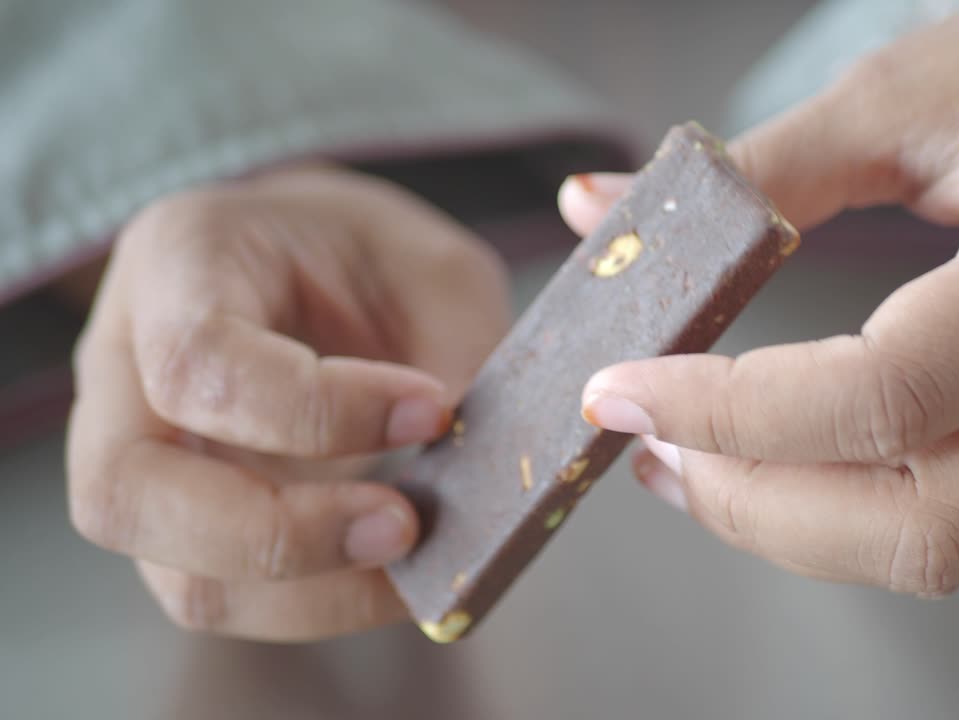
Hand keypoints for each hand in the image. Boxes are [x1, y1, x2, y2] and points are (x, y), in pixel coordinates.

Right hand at [67, 164, 509, 638]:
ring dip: (310, 594)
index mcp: (176, 261)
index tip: (429, 410)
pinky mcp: (186, 533)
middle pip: (126, 495)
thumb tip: (489, 480)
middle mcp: (124, 369)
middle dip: (277, 535)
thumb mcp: (433, 271)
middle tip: (405, 525)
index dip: (316, 409)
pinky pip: (231, 599)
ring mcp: (140, 462)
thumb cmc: (368, 257)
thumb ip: (459, 358)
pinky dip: (322, 604)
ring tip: (415, 558)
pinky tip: (398, 574)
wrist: (321, 268)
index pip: (198, 360)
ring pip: (176, 576)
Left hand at [560, 0, 958, 593]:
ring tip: (691, 460)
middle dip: (758, 504)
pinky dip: (849, 515)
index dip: (734, 412)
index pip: (891, 395)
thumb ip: (754, 174)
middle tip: (653, 448)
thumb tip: (598, 213)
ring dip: (794, 526)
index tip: (623, 392)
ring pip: (942, 551)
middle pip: (925, 525)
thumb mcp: (901, 95)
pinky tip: (776, 464)